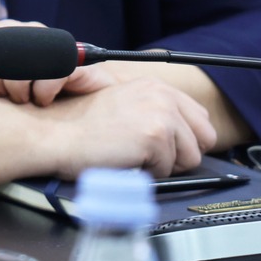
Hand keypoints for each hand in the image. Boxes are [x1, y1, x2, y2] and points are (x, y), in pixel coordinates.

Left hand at [0, 19, 114, 105]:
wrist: (83, 100)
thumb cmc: (34, 95)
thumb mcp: (0, 86)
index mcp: (3, 33)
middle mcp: (24, 31)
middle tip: (4, 97)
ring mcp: (48, 40)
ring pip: (16, 65)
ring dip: (17, 91)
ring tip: (25, 100)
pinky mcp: (71, 57)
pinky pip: (48, 76)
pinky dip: (42, 94)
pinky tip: (45, 100)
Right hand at [42, 76, 219, 178]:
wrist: (55, 135)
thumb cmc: (80, 127)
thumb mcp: (124, 107)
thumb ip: (155, 113)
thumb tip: (184, 139)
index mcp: (156, 87)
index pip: (201, 119)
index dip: (188, 141)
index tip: (170, 150)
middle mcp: (162, 95)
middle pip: (204, 139)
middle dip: (182, 155)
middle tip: (150, 157)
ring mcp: (160, 114)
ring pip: (189, 158)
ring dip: (162, 165)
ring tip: (130, 155)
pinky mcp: (155, 136)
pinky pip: (168, 170)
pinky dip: (147, 173)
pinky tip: (123, 160)